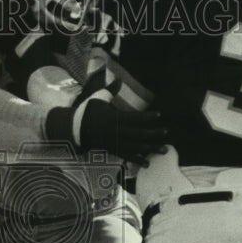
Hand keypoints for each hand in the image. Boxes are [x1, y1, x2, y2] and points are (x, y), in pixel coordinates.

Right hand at [46, 95, 168, 166]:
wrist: (75, 129)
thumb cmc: (88, 110)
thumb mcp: (98, 98)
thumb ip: (111, 90)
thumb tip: (119, 79)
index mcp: (114, 118)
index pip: (134, 118)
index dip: (147, 117)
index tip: (159, 114)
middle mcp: (116, 131)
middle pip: (138, 134)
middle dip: (153, 134)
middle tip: (166, 132)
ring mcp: (115, 142)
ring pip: (135, 147)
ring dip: (150, 149)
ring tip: (164, 149)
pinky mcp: (113, 150)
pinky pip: (126, 156)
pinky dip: (137, 160)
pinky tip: (148, 163)